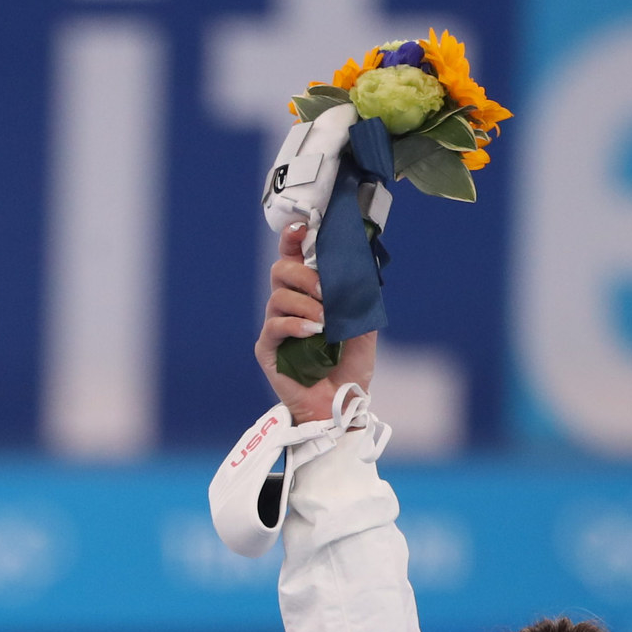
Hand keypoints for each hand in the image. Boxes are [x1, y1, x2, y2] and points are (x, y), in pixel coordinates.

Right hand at [254, 220, 376, 424]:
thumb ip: (359, 297)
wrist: (342, 404)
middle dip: (304, 274)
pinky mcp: (268, 350)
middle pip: (280, 271)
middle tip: (327, 291)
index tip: (302, 227)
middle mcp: (287, 305)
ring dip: (305, 303)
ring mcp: (275, 327)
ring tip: (325, 321)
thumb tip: (361, 266)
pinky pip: (275, 326)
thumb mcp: (363, 325)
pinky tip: (313, 332)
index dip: (292, 239)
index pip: (293, 258)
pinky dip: (295, 324)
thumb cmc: (350, 366)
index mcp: (307, 294)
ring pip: (278, 297)